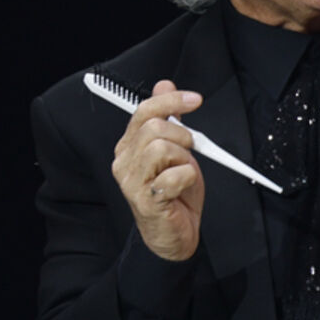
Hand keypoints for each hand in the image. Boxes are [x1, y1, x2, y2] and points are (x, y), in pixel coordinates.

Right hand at [109, 79, 205, 261]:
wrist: (174, 234)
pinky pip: (173, 176)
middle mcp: (125, 162)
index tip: (195, 100)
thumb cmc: (174, 194)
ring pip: (162, 148)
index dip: (171, 101)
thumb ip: (168, 118)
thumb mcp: (175, 150)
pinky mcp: (146, 200)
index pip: (143, 111)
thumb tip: (164, 85)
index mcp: (129, 146)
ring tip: (184, 171)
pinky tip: (184, 185)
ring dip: (184, 158)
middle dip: (182, 135)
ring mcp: (132, 182)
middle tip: (190, 151)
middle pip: (154, 128)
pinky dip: (187, 177)